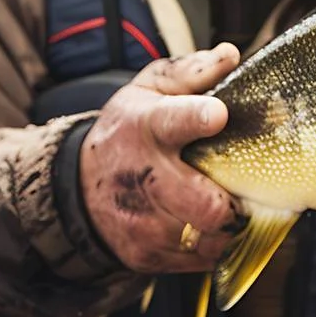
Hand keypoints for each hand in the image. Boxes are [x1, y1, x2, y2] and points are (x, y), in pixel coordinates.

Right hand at [79, 44, 245, 273]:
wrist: (75, 187)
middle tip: (240, 189)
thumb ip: (190, 73)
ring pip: (210, 238)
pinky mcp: (146, 257)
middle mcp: (142, 178)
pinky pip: (202, 260)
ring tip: (225, 205)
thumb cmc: (127, 131)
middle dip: (233, 201)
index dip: (196, 118)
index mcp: (146, 127)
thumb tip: (230, 56)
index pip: (171, 122)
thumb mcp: (148, 91)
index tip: (218, 114)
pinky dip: (213, 244)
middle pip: (204, 204)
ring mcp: (143, 224)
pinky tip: (205, 225)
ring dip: (228, 226)